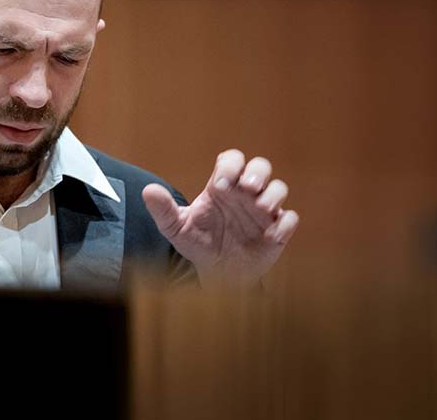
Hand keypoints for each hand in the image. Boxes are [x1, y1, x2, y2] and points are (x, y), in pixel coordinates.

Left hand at [142, 150, 299, 287]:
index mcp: (223, 186)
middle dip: (258, 172)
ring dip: (273, 194)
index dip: (230, 165)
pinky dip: (284, 223)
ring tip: (261, 208)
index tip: (222, 184)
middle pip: (260, 167)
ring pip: (279, 189)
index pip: (231, 160)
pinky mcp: (277, 231)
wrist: (217, 275)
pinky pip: (289, 219)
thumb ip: (164, 210)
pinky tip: (272, 234)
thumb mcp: (177, 229)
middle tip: (248, 187)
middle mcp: (246, 193)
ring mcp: (264, 211)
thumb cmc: (198, 244)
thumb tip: (147, 191)